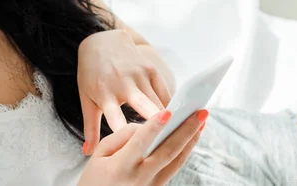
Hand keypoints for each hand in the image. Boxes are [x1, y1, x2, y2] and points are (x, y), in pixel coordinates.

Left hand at [78, 29, 172, 154]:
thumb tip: (88, 154)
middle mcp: (124, 85)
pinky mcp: (151, 69)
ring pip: (160, 103)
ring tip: (175, 140)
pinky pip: (165, 92)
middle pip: (147, 111)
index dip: (129, 138)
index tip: (140, 153)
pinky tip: (176, 121)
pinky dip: (171, 107)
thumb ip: (90, 128)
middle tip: (168, 148)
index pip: (118, 122)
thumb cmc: (91, 75)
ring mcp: (139, 75)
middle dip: (159, 129)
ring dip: (168, 121)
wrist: (101, 41)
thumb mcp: (86, 100)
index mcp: (105, 96)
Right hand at [78, 110, 205, 185]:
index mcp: (120, 167)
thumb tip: (144, 126)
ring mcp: (151, 185)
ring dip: (191, 140)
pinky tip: (190, 138)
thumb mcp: (99, 155)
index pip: (140, 142)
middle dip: (186, 130)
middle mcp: (139, 177)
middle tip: (201, 112)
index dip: (154, 126)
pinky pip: (174, 167)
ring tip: (201, 122)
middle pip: (168, 151)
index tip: (168, 112)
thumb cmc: (94, 178)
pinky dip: (184, 151)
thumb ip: (121, 137)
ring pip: (177, 161)